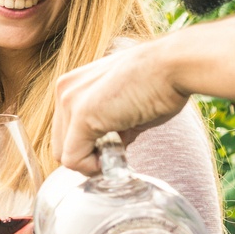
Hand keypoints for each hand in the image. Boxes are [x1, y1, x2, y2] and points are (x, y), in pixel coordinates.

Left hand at [52, 37, 189, 172]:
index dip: (87, 148)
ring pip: (65, 154)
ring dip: (91, 162)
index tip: (114, 148)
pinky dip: (92, 167)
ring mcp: (70, 101)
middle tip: (116, 154)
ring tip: (119, 152)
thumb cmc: (159, 83)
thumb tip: (110, 150)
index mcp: (74, 85)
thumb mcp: (125, 108)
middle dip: (87, 156)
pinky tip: (114, 158)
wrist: (173, 66)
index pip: (64, 131)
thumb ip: (110, 128)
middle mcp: (65, 90)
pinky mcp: (81, 115)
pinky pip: (73, 158)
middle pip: (61, 145)